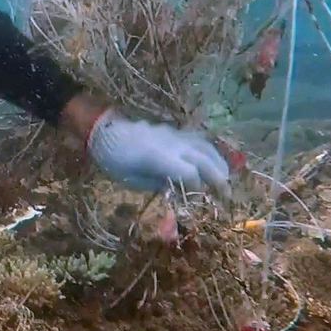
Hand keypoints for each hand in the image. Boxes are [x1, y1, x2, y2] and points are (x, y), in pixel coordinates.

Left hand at [86, 109, 229, 196]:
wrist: (104, 131)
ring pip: (203, 145)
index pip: (188, 172)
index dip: (198, 187)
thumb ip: (157, 184)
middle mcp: (170, 143)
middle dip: (217, 176)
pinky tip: (215, 159)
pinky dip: (209, 149)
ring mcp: (172, 134)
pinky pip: (196, 137)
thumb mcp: (131, 179)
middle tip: (226, 194)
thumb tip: (179, 190)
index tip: (200, 200)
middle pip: (202, 158)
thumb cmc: (114, 160)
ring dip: (218, 161)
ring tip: (227, 177)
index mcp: (157, 157)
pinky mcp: (172, 130)